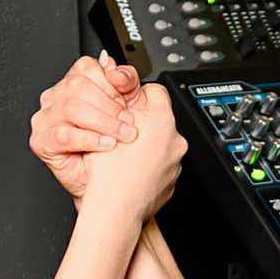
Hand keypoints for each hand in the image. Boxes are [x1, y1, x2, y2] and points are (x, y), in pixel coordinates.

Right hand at [30, 52, 141, 199]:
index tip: (128, 101)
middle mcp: (56, 99)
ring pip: (71, 108)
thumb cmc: (114, 150)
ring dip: (103, 123)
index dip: (110, 82)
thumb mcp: (126, 110)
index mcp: (73, 86)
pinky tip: (107, 145)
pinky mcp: (41, 142)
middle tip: (128, 122)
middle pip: (78, 85)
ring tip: (121, 136)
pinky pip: (63, 134)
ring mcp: (45, 120)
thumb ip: (124, 84)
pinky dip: (90, 139)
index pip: (86, 67)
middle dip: (109, 104)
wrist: (105, 185)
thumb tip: (113, 64)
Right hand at [78, 82, 185, 223]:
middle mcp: (174, 138)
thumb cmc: (107, 172)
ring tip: (124, 152)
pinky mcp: (173, 179)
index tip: (124, 105)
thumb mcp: (104, 121)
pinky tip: (130, 168)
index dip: (135, 95)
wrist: (115, 211)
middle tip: (120, 128)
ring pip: (160, 140)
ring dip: (145, 142)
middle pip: (157, 116)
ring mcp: (175, 161)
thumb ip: (114, 92)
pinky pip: (161, 162)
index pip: (154, 89)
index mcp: (161, 118)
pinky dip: (148, 162)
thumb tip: (112, 67)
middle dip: (140, 120)